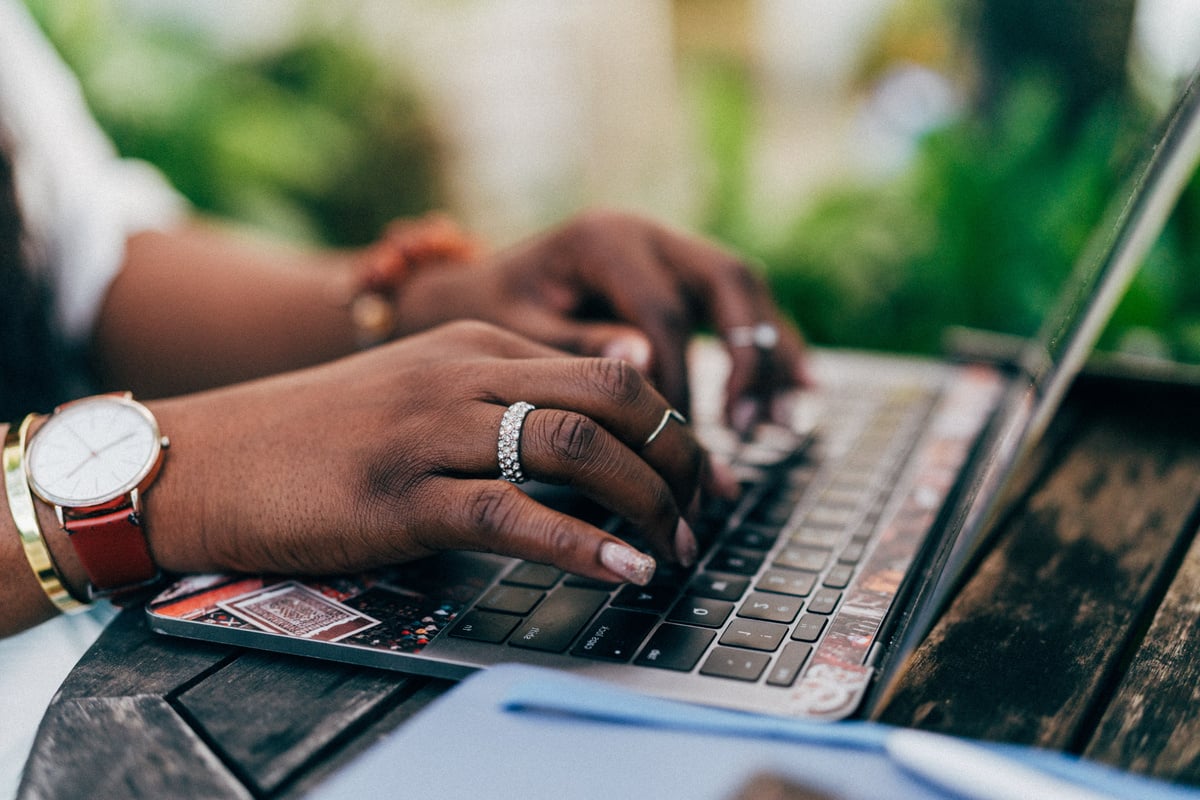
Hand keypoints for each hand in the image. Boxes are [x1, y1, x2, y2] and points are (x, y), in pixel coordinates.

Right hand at [144, 321, 708, 585]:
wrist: (212, 457)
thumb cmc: (324, 434)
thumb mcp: (424, 391)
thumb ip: (506, 396)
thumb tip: (599, 428)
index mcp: (479, 343)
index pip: (612, 370)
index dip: (676, 425)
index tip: (706, 475)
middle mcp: (466, 373)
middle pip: (616, 396)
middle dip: (681, 456)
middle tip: (706, 509)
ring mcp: (434, 430)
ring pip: (578, 448)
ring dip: (648, 502)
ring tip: (676, 548)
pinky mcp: (403, 495)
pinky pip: (515, 515)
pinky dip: (584, 545)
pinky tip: (624, 571)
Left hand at [393, 210, 810, 432]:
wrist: (473, 292)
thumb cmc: (488, 316)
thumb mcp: (513, 331)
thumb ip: (573, 345)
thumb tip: (643, 364)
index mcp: (603, 240)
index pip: (661, 315)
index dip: (677, 383)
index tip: (673, 447)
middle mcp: (647, 233)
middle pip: (725, 282)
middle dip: (746, 358)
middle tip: (743, 426)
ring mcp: (670, 247)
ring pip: (746, 289)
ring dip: (771, 353)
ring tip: (783, 420)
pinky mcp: (681, 273)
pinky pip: (742, 303)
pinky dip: (770, 346)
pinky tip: (799, 390)